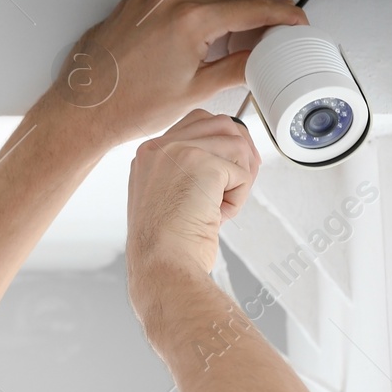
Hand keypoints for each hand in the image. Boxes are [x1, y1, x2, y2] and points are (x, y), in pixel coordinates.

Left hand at [47, 0, 305, 149]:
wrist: (82, 112)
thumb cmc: (126, 107)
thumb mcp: (195, 91)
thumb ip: (235, 69)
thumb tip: (257, 60)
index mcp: (190, 19)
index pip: (250, 6)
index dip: (280, 13)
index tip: (294, 19)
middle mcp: (167, 2)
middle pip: (225, 2)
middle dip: (251, 19)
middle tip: (267, 40)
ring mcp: (146, 3)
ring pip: (198, 4)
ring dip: (217, 21)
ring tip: (224, 51)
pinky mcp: (130, 9)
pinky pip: (171, 8)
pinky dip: (188, 22)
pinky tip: (190, 47)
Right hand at [125, 111, 259, 321]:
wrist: (161, 266)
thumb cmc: (165, 247)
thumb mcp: (165, 199)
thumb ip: (185, 172)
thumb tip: (227, 158)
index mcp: (148, 156)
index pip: (195, 125)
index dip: (220, 146)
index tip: (224, 173)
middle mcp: (159, 148)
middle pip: (220, 124)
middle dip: (239, 152)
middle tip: (238, 183)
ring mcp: (178, 152)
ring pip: (236, 145)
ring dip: (240, 178)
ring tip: (221, 205)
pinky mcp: (202, 164)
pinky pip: (242, 172)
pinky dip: (240, 197)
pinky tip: (220, 214)